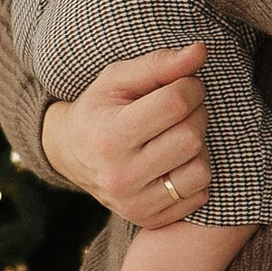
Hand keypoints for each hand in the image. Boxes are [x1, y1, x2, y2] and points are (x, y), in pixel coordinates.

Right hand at [37, 48, 211, 225]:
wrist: (70, 155)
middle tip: (180, 110)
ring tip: (176, 136)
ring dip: (197, 147)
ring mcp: (134, 204)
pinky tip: (173, 162)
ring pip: (200, 169)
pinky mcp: (148, 220)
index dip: (191, 87)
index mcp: (109, 136)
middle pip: (191, 137)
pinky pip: (199, 194)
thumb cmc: (100, 109)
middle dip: (195, 115)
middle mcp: (120, 176)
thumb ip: (160, 64)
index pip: (175, 104)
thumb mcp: (118, 79)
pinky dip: (193, 173)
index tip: (185, 85)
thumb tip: (201, 50)